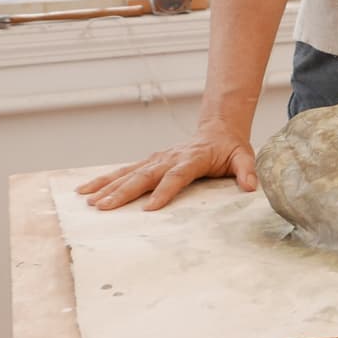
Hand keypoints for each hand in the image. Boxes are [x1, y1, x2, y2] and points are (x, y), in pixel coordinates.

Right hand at [75, 130, 259, 210]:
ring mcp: (156, 159)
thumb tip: (251, 187)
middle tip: (105, 208)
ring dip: (107, 187)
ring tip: (88, 201)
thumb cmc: (230, 148)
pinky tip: (85, 191)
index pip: (176, 176)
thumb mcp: (244, 157)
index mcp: (192, 158)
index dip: (163, 191)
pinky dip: (103, 180)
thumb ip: (247, 171)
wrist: (218, 130)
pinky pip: (123, 172)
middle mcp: (169, 157)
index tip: (149, 208)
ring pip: (127, 173)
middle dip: (123, 192)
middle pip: (144, 176)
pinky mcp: (148, 162)